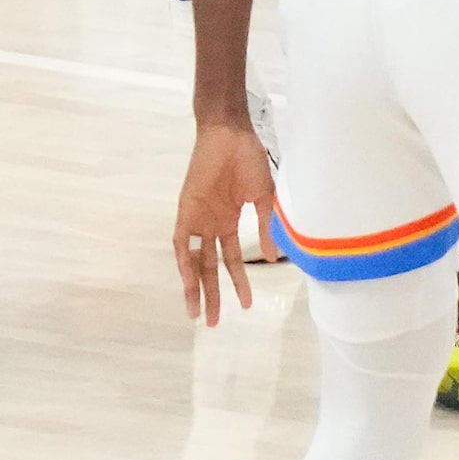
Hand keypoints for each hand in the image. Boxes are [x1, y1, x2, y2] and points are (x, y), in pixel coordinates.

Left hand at [174, 121, 279, 325]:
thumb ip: (267, 227)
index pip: (232, 260)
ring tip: (198, 312)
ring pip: (193, 262)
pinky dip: (185, 262)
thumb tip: (275, 258)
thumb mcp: (264, 197)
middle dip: (212, 295)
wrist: (230, 135)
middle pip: (209, 268)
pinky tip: (189, 280)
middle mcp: (210, 226)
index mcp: (229, 222)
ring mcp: (197, 221)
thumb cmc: (249, 160)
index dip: (239, 282)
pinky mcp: (186, 213)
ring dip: (194, 287)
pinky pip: (182, 243)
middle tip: (215, 323)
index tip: (248, 305)